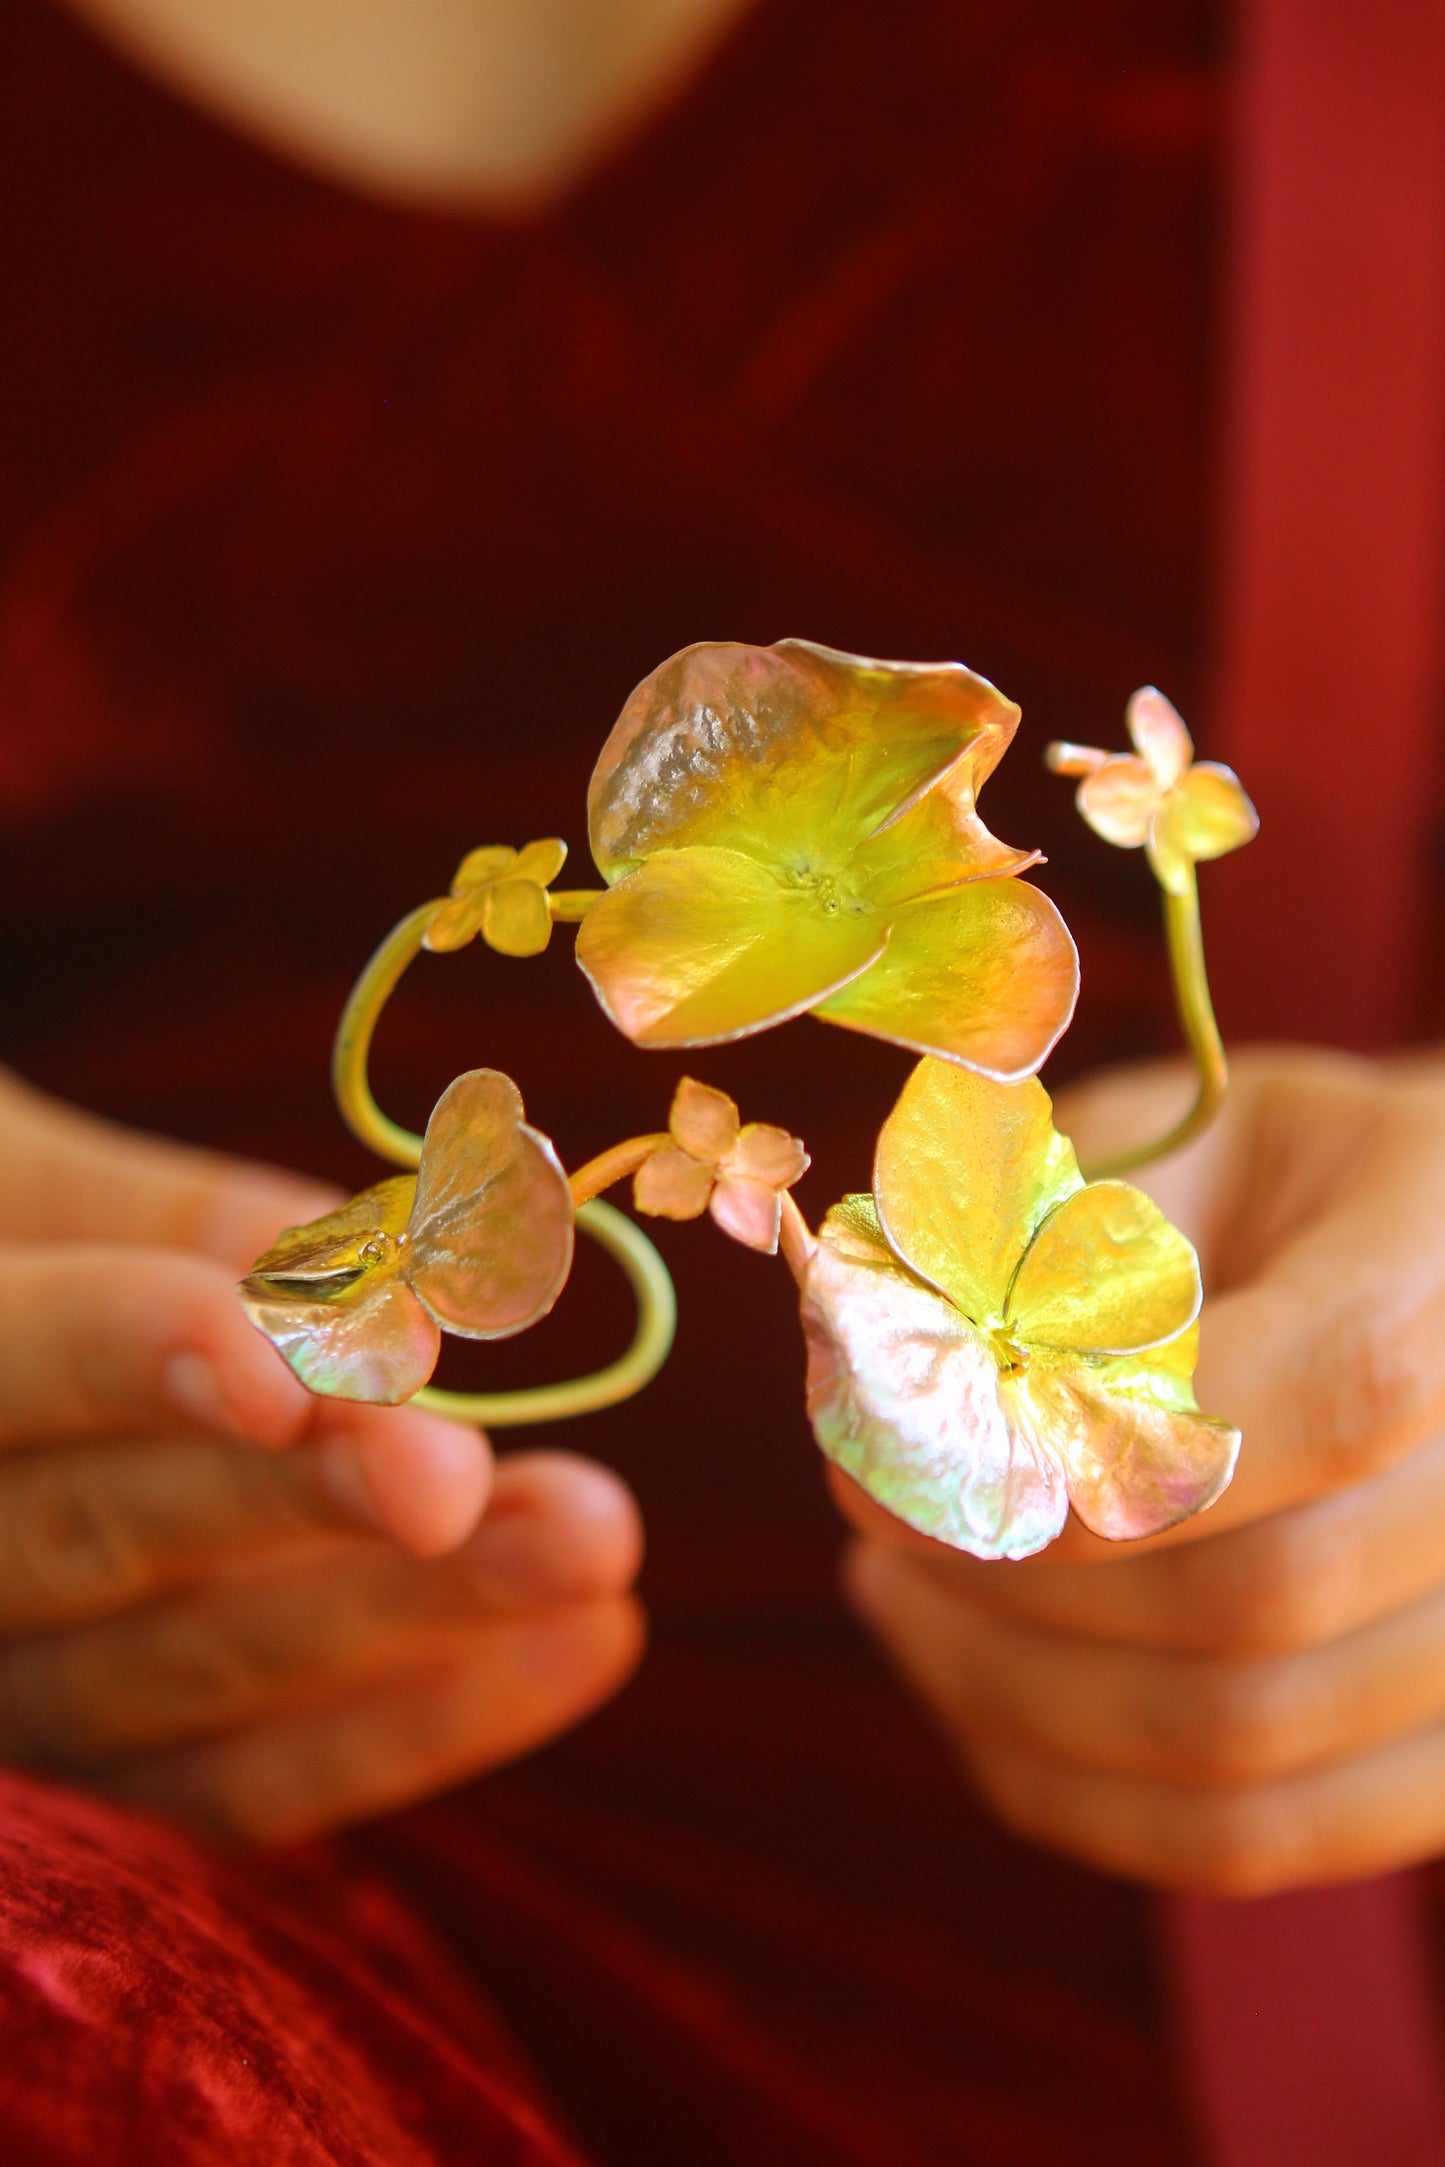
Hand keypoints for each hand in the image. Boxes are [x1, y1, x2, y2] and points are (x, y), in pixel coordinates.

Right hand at [0, 1069, 642, 1842]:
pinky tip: (588, 1642)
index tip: (288, 1361)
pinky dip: (426, 1719)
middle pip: (103, 1538)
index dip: (138, 1358)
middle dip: (298, 1502)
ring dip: (412, 1614)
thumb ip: (168, 1216)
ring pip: (199, 1673)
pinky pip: (257, 1780)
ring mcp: (12, 1686)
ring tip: (590, 1541)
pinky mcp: (110, 1769)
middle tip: (456, 1477)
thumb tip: (387, 1290)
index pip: (10, 1367)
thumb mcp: (23, 1175)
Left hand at [836, 1048, 1444, 1892]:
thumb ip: (1033, 1215)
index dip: (1085, 1454)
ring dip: (1017, 1690)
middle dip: (1013, 1583)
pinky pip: (1257, 1838)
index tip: (885, 1457)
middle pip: (1260, 1599)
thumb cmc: (1269, 1187)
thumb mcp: (1166, 1132)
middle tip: (866, 1527)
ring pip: (1242, 1741)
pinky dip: (1081, 1790)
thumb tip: (862, 1337)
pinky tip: (971, 1694)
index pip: (1319, 1398)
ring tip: (895, 1593)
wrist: (1423, 1268)